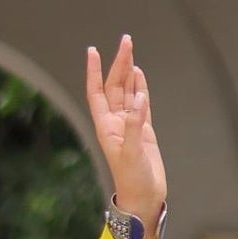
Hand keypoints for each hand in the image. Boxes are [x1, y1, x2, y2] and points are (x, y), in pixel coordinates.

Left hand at [85, 34, 166, 225]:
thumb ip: (135, 125)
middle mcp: (115, 123)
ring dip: (128, 72)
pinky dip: (140, 87)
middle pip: (114, 87)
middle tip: (126, 41)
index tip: (93, 51)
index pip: (97, 93)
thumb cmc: (133, 180)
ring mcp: (130, 125)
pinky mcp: (144, 130)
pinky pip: (141, 103)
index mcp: (106, 127)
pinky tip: (138, 74)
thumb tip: (139, 98)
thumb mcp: (131, 153)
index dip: (94, 72)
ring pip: (127, 92)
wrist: (144, 198)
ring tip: (130, 50)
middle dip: (118, 64)